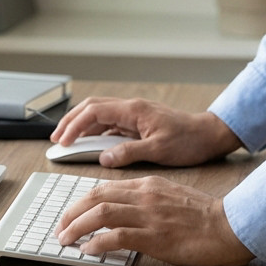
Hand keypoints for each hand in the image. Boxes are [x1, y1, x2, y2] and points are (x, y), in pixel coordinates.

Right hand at [50, 97, 242, 167]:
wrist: (210, 135)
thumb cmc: (189, 141)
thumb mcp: (159, 150)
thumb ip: (129, 152)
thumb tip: (104, 158)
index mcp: (134, 110)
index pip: (94, 111)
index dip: (74, 125)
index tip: (62, 142)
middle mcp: (132, 108)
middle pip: (92, 108)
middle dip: (71, 121)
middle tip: (56, 139)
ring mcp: (135, 114)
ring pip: (100, 114)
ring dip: (82, 125)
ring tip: (67, 141)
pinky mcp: (139, 123)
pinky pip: (111, 123)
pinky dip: (96, 131)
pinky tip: (90, 143)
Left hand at [55, 176, 255, 265]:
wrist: (229, 225)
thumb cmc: (205, 216)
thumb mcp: (172, 197)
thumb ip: (147, 200)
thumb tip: (123, 213)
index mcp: (149, 185)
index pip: (105, 187)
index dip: (82, 201)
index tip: (71, 213)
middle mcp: (145, 195)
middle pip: (96, 196)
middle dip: (72, 212)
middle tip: (61, 227)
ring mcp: (149, 215)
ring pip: (101, 213)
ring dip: (77, 226)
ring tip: (66, 239)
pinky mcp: (155, 236)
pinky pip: (117, 237)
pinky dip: (97, 243)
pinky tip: (89, 250)